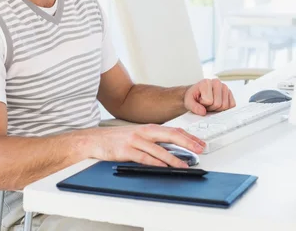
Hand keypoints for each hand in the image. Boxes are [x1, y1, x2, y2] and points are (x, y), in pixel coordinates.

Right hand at [90, 124, 205, 167]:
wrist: (94, 140)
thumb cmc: (116, 139)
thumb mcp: (138, 136)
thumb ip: (153, 141)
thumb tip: (171, 149)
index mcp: (148, 128)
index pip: (174, 131)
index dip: (189, 137)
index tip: (201, 143)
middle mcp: (144, 132)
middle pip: (171, 135)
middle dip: (188, 143)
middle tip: (200, 149)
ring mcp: (135, 140)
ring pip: (159, 149)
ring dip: (174, 158)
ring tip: (185, 165)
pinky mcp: (126, 150)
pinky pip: (144, 157)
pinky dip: (155, 162)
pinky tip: (163, 167)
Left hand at [184, 78, 235, 115]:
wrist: (196, 94)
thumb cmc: (193, 96)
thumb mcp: (188, 101)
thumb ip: (194, 107)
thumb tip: (202, 111)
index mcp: (206, 82)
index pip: (209, 101)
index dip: (203, 105)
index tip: (200, 101)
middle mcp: (217, 82)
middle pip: (218, 104)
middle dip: (211, 107)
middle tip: (205, 104)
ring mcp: (224, 87)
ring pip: (225, 105)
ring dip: (217, 108)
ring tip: (211, 103)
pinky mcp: (230, 93)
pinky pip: (232, 105)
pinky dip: (224, 108)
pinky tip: (217, 103)